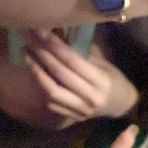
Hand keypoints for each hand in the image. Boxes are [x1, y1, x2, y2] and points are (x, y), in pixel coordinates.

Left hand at [21, 30, 138, 126]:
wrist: (121, 106)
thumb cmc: (113, 79)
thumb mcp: (103, 63)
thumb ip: (82, 53)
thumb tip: (57, 33)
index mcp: (100, 80)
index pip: (72, 60)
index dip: (53, 44)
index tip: (38, 30)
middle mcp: (90, 97)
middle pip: (59, 73)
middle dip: (41, 53)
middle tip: (28, 38)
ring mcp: (80, 110)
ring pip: (52, 91)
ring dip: (36, 72)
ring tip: (26, 54)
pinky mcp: (73, 117)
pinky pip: (52, 103)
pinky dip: (41, 87)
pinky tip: (34, 73)